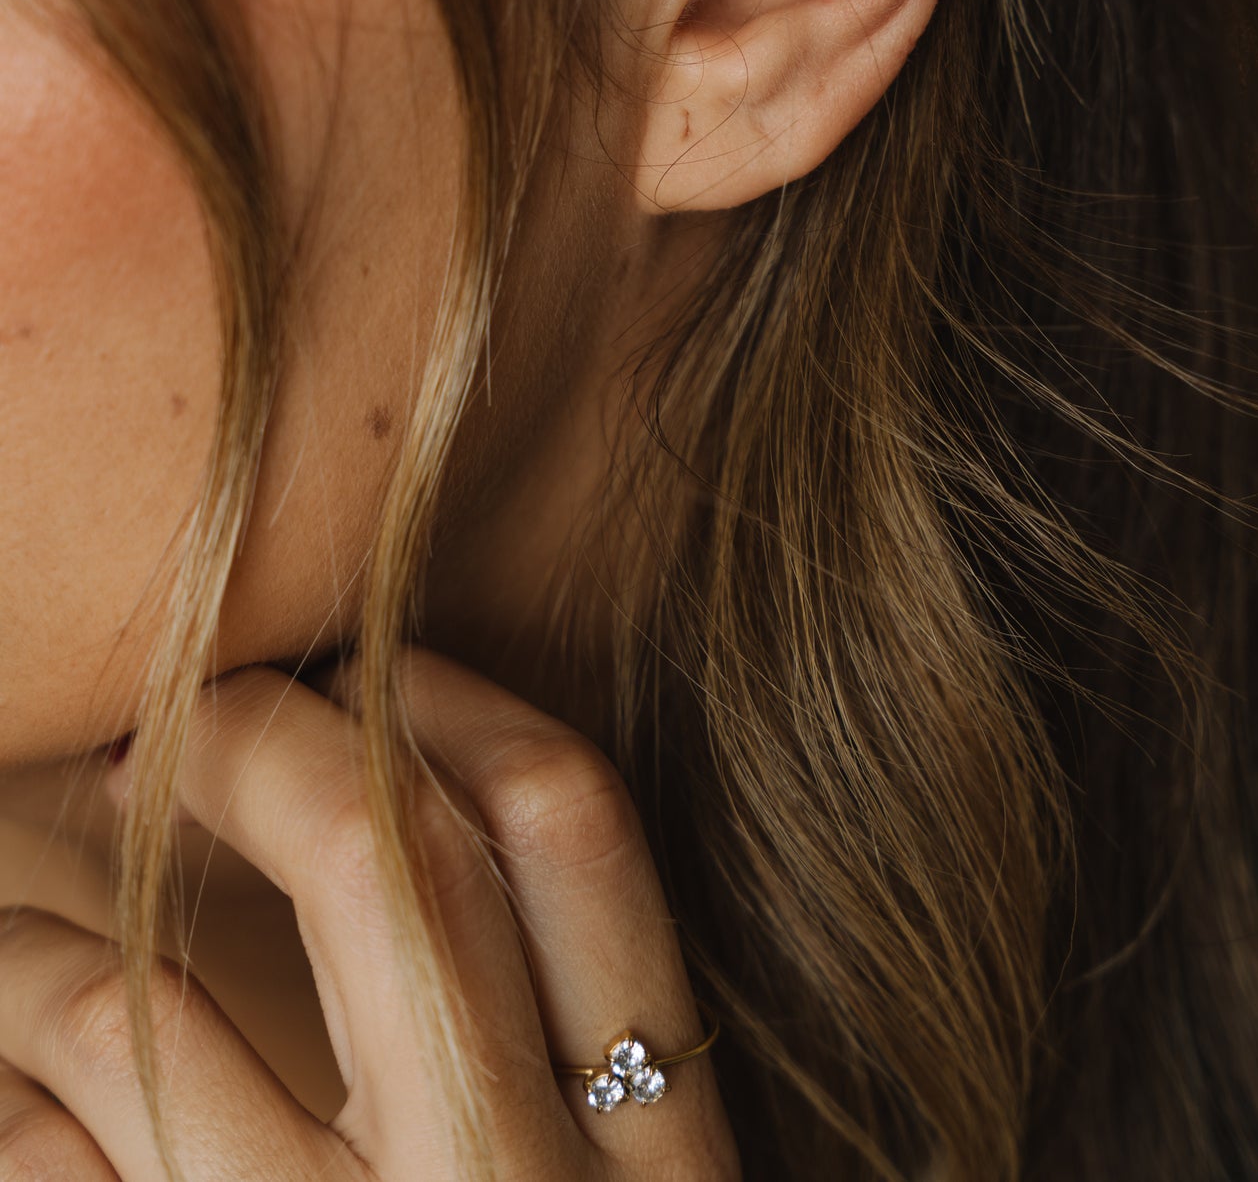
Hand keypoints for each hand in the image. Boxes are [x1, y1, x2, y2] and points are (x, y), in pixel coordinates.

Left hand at [0, 652, 739, 1178]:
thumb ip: (580, 1063)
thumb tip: (419, 812)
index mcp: (657, 1158)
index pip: (571, 820)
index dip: (449, 696)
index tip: (363, 662)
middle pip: (375, 854)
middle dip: (249, 742)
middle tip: (170, 719)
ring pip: (139, 1016)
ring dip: (41, 953)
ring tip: (20, 948)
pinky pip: (51, 1173)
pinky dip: (11, 1106)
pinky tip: (18, 1101)